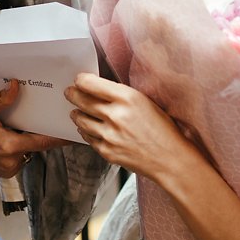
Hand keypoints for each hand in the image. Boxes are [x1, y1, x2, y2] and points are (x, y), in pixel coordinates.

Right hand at [0, 80, 66, 177]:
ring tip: (20, 130)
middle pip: (36, 147)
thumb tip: (15, 85)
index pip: (42, 143)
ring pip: (29, 153)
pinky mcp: (5, 174)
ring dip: (28, 143)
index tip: (73, 135)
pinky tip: (13, 139)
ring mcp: (8, 170)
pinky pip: (20, 159)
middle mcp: (11, 162)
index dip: (58, 139)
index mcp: (8, 146)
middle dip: (40, 135)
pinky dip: (20, 150)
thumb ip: (1, 99)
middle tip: (47, 122)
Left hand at [65, 73, 192, 179]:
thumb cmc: (162, 129)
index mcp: (127, 98)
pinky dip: (86, 131)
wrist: (170, 159)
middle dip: (72, 94)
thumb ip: (121, 94)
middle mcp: (115, 115)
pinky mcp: (106, 151)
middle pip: (81, 100)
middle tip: (69, 93)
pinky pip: (87, 138)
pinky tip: (89, 128)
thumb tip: (98, 88)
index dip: (80, 80)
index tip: (79, 80)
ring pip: (80, 119)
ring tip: (77, 111)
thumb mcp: (144, 101)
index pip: (90, 83)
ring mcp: (109, 135)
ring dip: (76, 114)